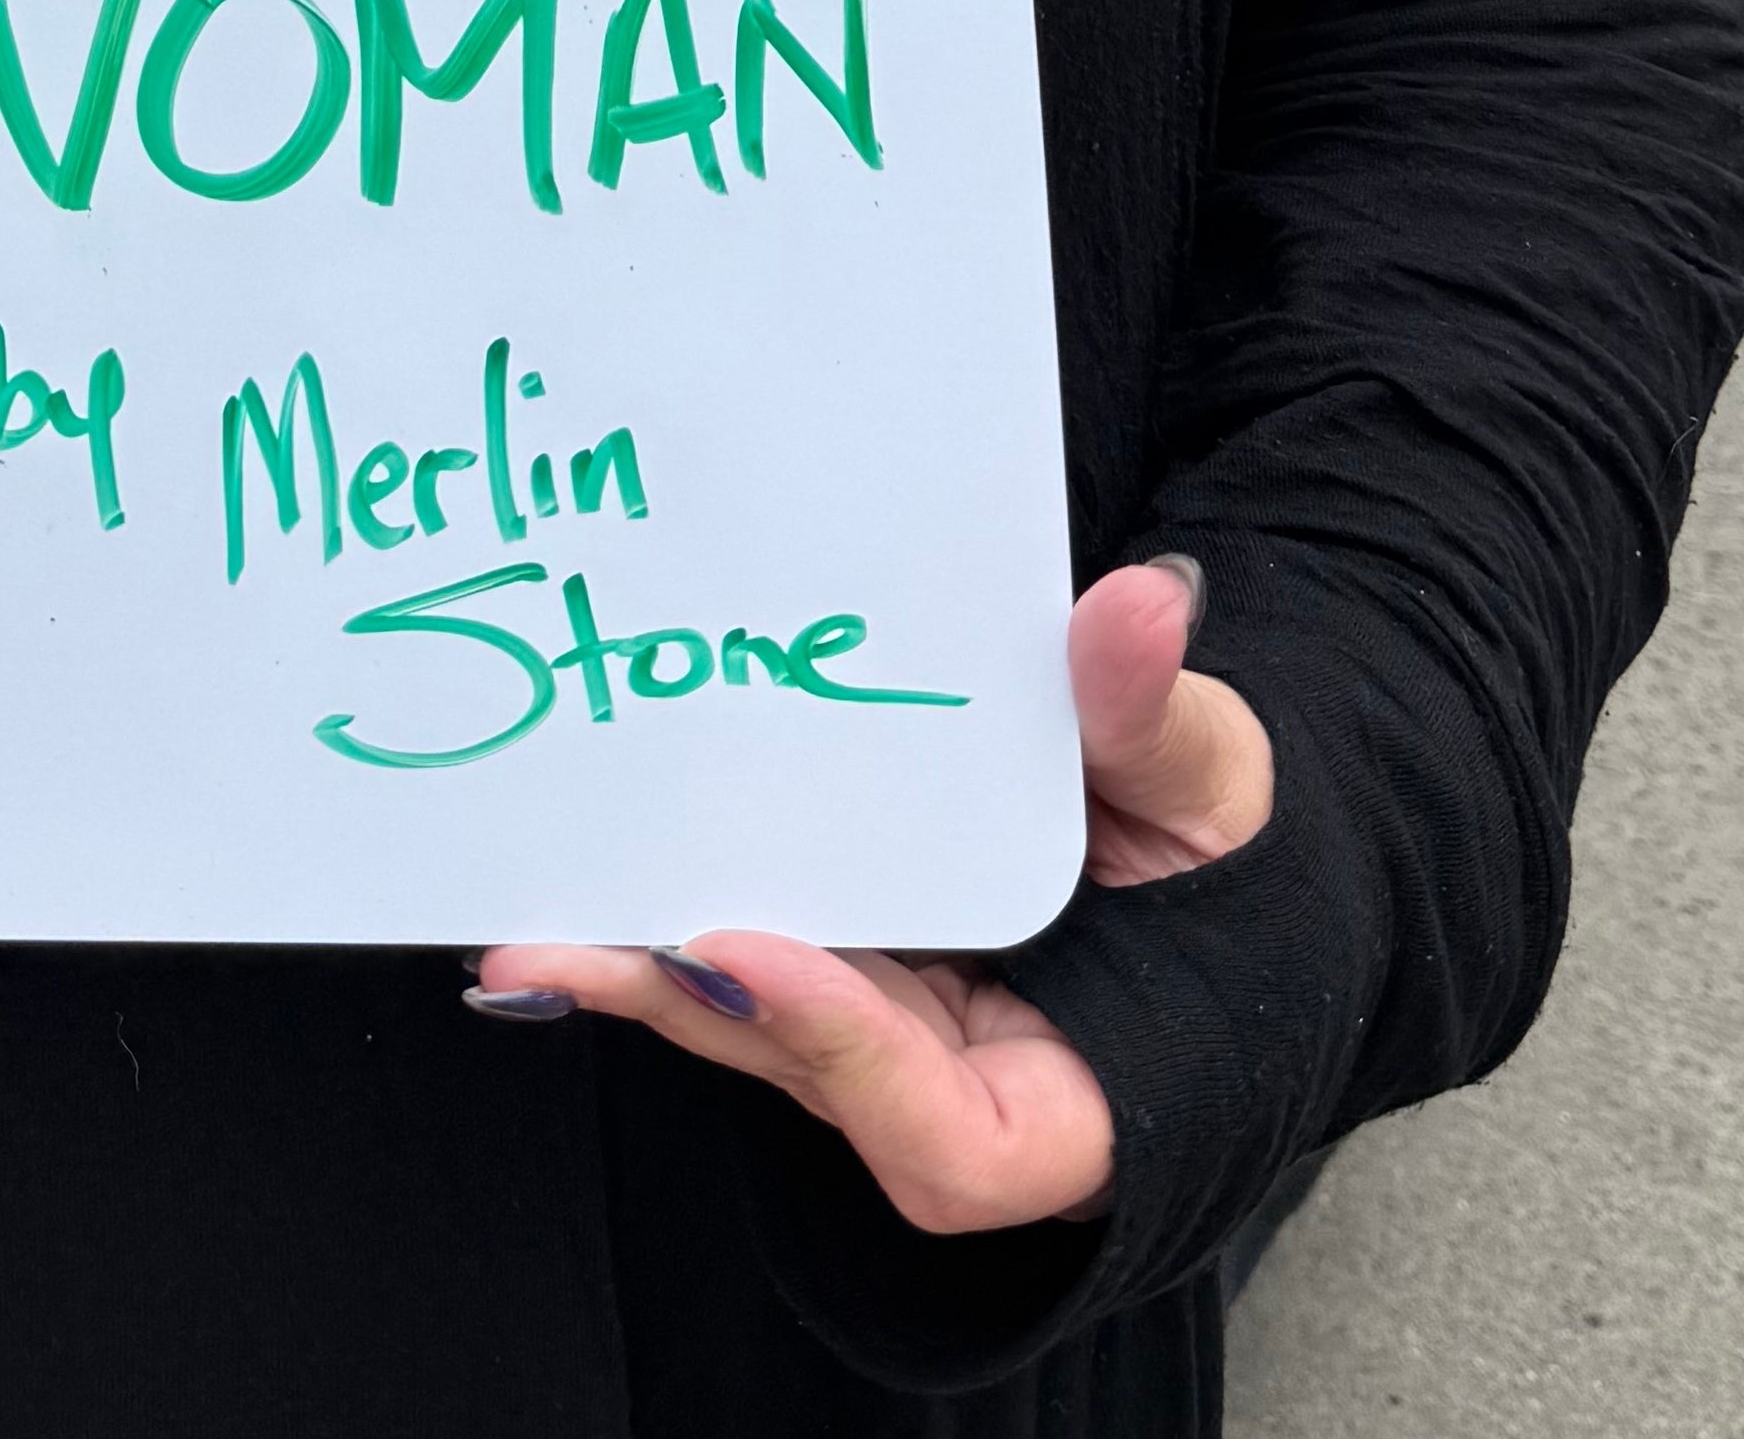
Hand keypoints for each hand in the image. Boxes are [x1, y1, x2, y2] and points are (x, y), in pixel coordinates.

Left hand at [464, 556, 1274, 1237]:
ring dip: (638, 969)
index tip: (746, 951)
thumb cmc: (1213, 854)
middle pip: (807, 1076)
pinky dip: (656, 921)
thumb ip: (1156, 718)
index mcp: (1070, 1098)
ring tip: (530, 916)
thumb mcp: (1208, 783)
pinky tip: (562, 872)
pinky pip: (736, 961)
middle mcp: (949, 1086)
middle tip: (571, 937)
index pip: (955, 1138)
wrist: (1183, 854)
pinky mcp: (830, 966)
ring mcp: (877, 1035)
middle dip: (688, 1006)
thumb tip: (1133, 605)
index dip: (844, 1055)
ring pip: (748, 1025)